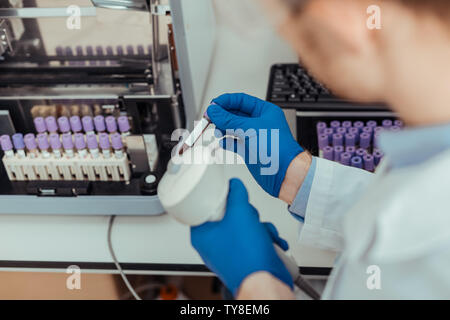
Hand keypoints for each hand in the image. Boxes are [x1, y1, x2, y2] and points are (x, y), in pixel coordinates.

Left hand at [190, 178, 293, 295]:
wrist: (265, 282)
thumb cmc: (246, 258)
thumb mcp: (240, 214)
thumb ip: (236, 194)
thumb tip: (234, 185)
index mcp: (202, 234)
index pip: (206, 206)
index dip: (221, 199)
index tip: (230, 196)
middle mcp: (214, 245)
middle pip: (229, 215)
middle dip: (247, 215)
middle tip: (249, 219)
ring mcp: (230, 252)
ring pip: (245, 226)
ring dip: (259, 227)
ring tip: (262, 234)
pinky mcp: (246, 257)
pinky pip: (254, 239)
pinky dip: (265, 238)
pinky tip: (269, 243)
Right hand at [207, 93, 303, 196]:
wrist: (284, 173)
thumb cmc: (277, 149)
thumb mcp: (250, 129)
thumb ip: (229, 119)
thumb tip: (214, 111)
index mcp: (264, 111)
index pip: (241, 100)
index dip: (225, 102)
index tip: (213, 106)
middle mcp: (259, 123)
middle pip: (235, 114)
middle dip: (222, 116)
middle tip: (210, 118)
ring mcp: (253, 136)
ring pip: (232, 128)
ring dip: (223, 129)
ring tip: (218, 131)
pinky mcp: (249, 150)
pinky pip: (233, 142)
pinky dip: (227, 141)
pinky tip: (224, 142)